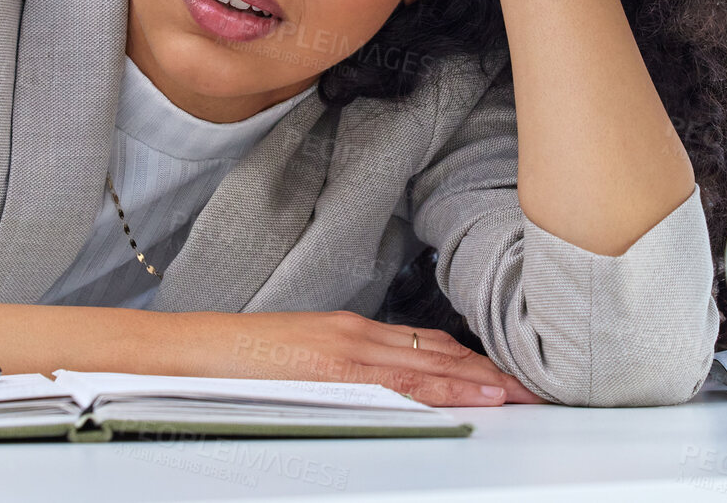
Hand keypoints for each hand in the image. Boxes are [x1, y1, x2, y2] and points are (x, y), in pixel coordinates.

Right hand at [176, 309, 546, 405]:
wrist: (192, 352)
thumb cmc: (240, 361)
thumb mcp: (303, 361)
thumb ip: (346, 371)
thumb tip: (386, 388)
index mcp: (351, 333)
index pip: (427, 347)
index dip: (472, 363)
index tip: (508, 377)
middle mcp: (356, 335)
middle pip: (439, 353)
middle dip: (489, 371)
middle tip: (534, 387)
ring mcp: (346, 350)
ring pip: (429, 363)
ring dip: (478, 378)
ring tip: (518, 392)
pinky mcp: (332, 367)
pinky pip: (397, 380)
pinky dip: (440, 386)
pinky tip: (469, 393)